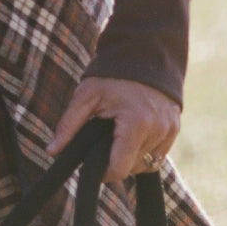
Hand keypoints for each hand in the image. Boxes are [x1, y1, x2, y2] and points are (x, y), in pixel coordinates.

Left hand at [47, 75, 179, 183]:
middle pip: (132, 168)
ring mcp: (169, 130)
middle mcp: (158, 130)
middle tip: (103, 142)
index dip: (103, 172)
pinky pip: (158, 154)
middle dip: (115, 161)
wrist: (142, 54)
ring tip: (117, 135)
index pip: (120, 169)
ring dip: (131, 157)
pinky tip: (132, 134)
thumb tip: (52, 151)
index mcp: (136, 123)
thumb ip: (69, 126)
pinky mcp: (175, 129)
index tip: (92, 163)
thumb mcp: (86, 96)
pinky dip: (143, 150)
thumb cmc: (111, 76)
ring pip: (146, 164)